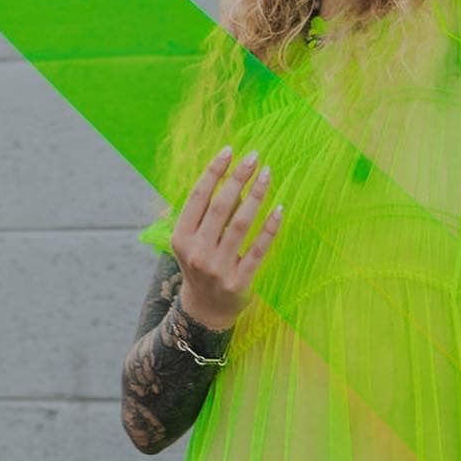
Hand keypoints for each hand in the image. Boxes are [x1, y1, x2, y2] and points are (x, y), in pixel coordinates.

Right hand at [170, 147, 283, 329]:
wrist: (205, 310)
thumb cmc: (200, 263)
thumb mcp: (191, 240)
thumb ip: (203, 212)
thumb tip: (228, 175)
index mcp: (181, 237)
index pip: (198, 197)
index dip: (213, 171)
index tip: (230, 151)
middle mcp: (196, 252)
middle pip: (220, 206)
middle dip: (238, 178)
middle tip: (254, 156)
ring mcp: (218, 268)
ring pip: (240, 224)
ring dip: (256, 195)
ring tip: (267, 174)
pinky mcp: (239, 282)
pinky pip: (258, 249)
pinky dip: (270, 227)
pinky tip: (280, 208)